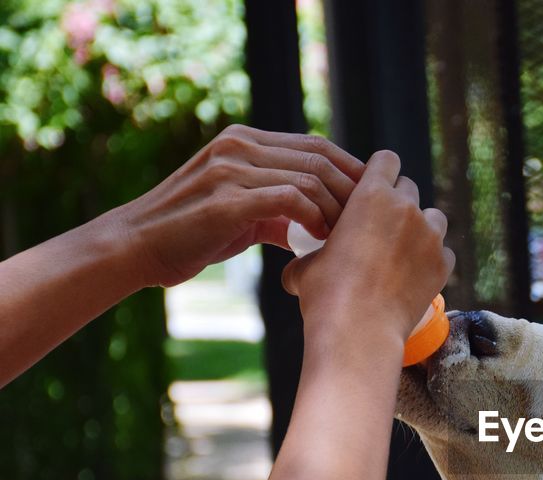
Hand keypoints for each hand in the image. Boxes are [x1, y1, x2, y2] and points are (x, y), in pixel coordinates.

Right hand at [112, 124, 364, 286]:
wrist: (137, 247)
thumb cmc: (192, 235)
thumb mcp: (242, 214)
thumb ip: (279, 209)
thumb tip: (322, 224)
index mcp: (245, 141)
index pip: (317, 146)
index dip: (351, 172)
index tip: (375, 203)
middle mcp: (240, 145)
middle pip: (321, 158)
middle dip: (354, 191)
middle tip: (374, 224)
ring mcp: (232, 168)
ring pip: (311, 178)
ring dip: (338, 210)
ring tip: (350, 238)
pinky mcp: (228, 198)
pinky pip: (291, 199)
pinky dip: (314, 219)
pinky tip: (321, 241)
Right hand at [282, 150, 454, 344]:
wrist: (359, 329)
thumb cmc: (326, 294)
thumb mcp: (305, 265)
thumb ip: (311, 252)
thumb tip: (300, 263)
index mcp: (370, 195)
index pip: (386, 160)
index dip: (380, 171)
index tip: (373, 187)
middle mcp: (406, 208)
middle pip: (410, 187)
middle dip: (398, 201)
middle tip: (382, 225)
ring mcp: (430, 236)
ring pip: (434, 216)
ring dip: (421, 226)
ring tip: (402, 248)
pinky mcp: (443, 264)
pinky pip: (444, 251)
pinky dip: (432, 258)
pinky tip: (414, 273)